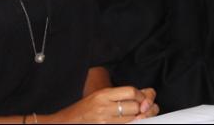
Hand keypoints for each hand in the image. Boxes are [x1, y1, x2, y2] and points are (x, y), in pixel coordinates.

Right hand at [43, 86, 158, 122]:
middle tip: (144, 111)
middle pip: (134, 107)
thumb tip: (146, 94)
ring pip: (132, 120)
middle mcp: (104, 107)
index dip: (141, 96)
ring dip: (138, 119)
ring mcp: (105, 121)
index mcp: (103, 94)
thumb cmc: (85, 110)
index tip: (142, 100)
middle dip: (142, 109)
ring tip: (138, 118)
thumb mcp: (100, 97)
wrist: (67, 123)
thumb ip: (120, 95)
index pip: (131, 92)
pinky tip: (131, 123)